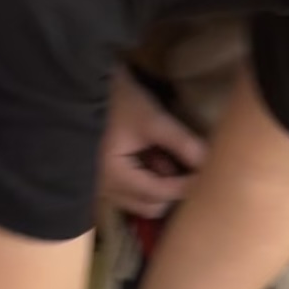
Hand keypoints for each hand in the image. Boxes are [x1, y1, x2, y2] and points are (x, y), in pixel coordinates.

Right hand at [99, 68, 206, 218]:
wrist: (78, 83)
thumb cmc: (114, 98)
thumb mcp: (152, 118)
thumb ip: (182, 143)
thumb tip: (210, 163)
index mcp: (115, 177)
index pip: (160, 194)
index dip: (187, 186)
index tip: (209, 174)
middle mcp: (105, 188)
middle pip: (150, 205)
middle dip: (173, 190)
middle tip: (190, 168)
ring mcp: (100, 184)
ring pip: (140, 200)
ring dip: (160, 185)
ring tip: (169, 157)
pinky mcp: (100, 175)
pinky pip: (129, 190)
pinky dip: (146, 179)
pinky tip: (154, 156)